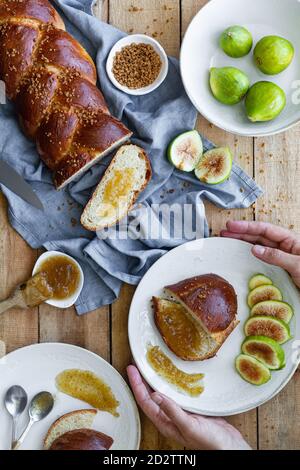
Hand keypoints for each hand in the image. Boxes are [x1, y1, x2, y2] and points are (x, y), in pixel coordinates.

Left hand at [127, 365, 250, 449]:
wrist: (229, 447)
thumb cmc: (209, 442)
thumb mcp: (189, 426)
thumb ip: (172, 411)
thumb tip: (155, 396)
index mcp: (165, 422)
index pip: (145, 401)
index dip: (136, 385)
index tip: (131, 369)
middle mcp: (169, 416)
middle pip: (150, 395)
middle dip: (142, 380)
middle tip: (137, 363)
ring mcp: (180, 412)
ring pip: (163, 392)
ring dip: (155, 380)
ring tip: (150, 366)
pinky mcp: (191, 408)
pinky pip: (177, 392)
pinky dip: (172, 382)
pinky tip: (173, 374)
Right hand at [221, 221, 299, 288]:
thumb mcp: (297, 265)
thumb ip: (276, 256)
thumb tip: (254, 249)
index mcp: (290, 240)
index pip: (264, 230)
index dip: (247, 227)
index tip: (232, 225)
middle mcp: (284, 246)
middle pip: (259, 236)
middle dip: (241, 233)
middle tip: (224, 232)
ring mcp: (281, 257)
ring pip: (259, 246)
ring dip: (243, 243)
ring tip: (228, 240)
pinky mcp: (279, 268)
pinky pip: (262, 259)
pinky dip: (250, 256)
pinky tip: (240, 254)